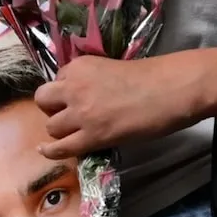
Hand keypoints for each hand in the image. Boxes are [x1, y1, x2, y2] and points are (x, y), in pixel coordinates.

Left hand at [34, 55, 199, 159]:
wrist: (171, 90)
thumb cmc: (154, 77)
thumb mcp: (114, 67)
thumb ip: (95, 80)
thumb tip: (89, 98)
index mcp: (80, 66)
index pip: (58, 79)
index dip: (67, 90)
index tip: (81, 97)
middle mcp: (74, 87)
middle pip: (44, 100)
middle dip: (54, 108)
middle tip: (72, 113)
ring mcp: (81, 113)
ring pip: (51, 126)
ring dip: (61, 129)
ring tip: (78, 132)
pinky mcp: (92, 136)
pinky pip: (60, 148)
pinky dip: (51, 151)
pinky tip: (46, 151)